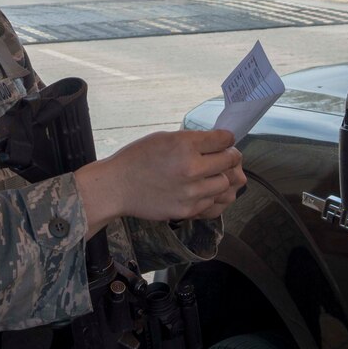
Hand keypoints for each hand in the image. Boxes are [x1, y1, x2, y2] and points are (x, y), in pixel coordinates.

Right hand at [75, 129, 245, 237]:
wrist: (117, 186)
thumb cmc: (138, 158)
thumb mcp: (165, 138)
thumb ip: (193, 140)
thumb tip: (219, 142)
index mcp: (184, 145)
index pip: (224, 140)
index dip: (227, 139)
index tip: (225, 140)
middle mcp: (191, 168)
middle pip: (230, 161)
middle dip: (230, 156)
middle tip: (224, 156)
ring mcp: (191, 192)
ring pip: (225, 184)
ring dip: (220, 177)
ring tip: (210, 175)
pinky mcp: (187, 210)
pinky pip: (212, 202)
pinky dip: (210, 195)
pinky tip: (200, 189)